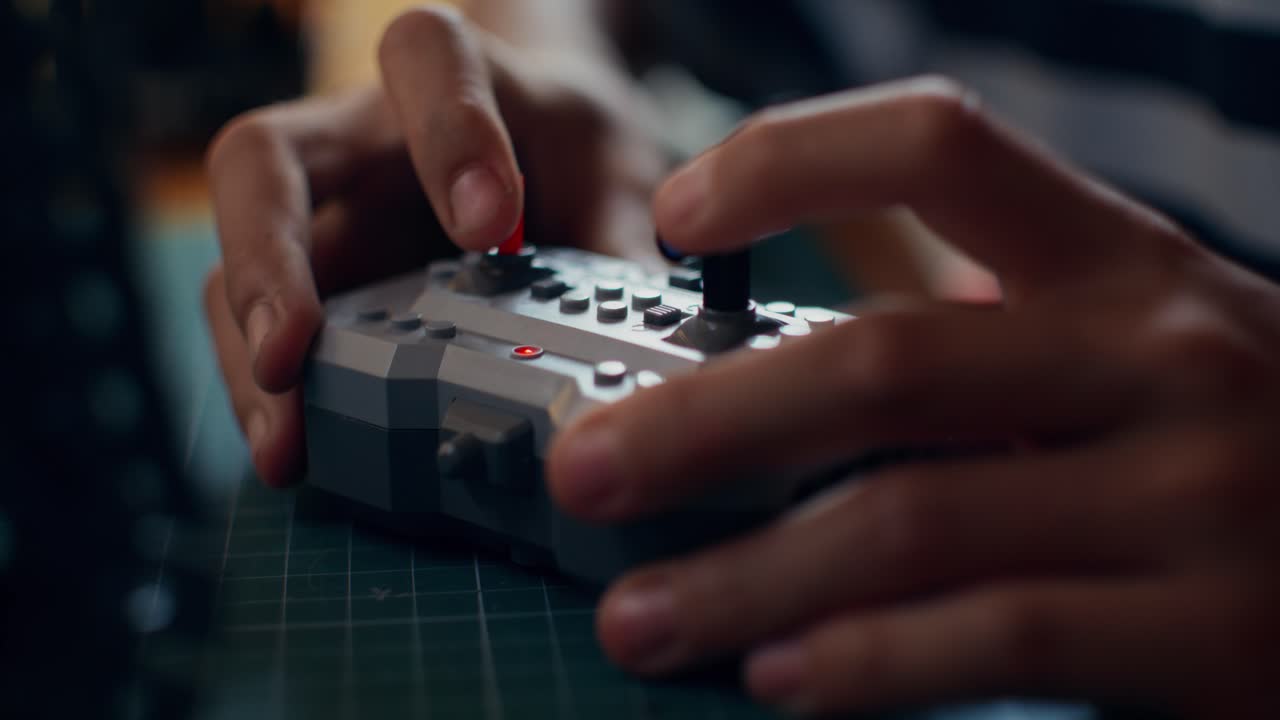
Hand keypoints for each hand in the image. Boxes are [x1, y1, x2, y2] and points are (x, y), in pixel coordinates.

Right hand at [203, 5, 664, 485]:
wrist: (540, 141)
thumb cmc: (569, 148)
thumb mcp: (615, 177)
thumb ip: (625, 246)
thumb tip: (665, 360)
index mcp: (458, 80)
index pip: (427, 55)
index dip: (448, 131)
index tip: (490, 225)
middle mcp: (365, 139)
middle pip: (265, 159)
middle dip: (270, 257)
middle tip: (295, 351)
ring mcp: (328, 209)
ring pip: (238, 255)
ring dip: (249, 349)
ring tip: (288, 442)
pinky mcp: (317, 276)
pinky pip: (257, 320)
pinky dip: (268, 389)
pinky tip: (298, 449)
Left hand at [546, 77, 1279, 717]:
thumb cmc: (1235, 439)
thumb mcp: (1131, 352)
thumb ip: (987, 352)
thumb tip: (768, 395)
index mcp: (1123, 262)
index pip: (941, 146)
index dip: (793, 159)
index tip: (676, 215)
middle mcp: (1161, 353)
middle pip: (883, 362)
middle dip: (705, 422)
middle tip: (584, 471)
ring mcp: (1196, 493)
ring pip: (913, 520)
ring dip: (749, 576)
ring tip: (637, 618)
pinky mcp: (1212, 632)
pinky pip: (996, 636)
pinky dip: (866, 661)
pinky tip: (779, 676)